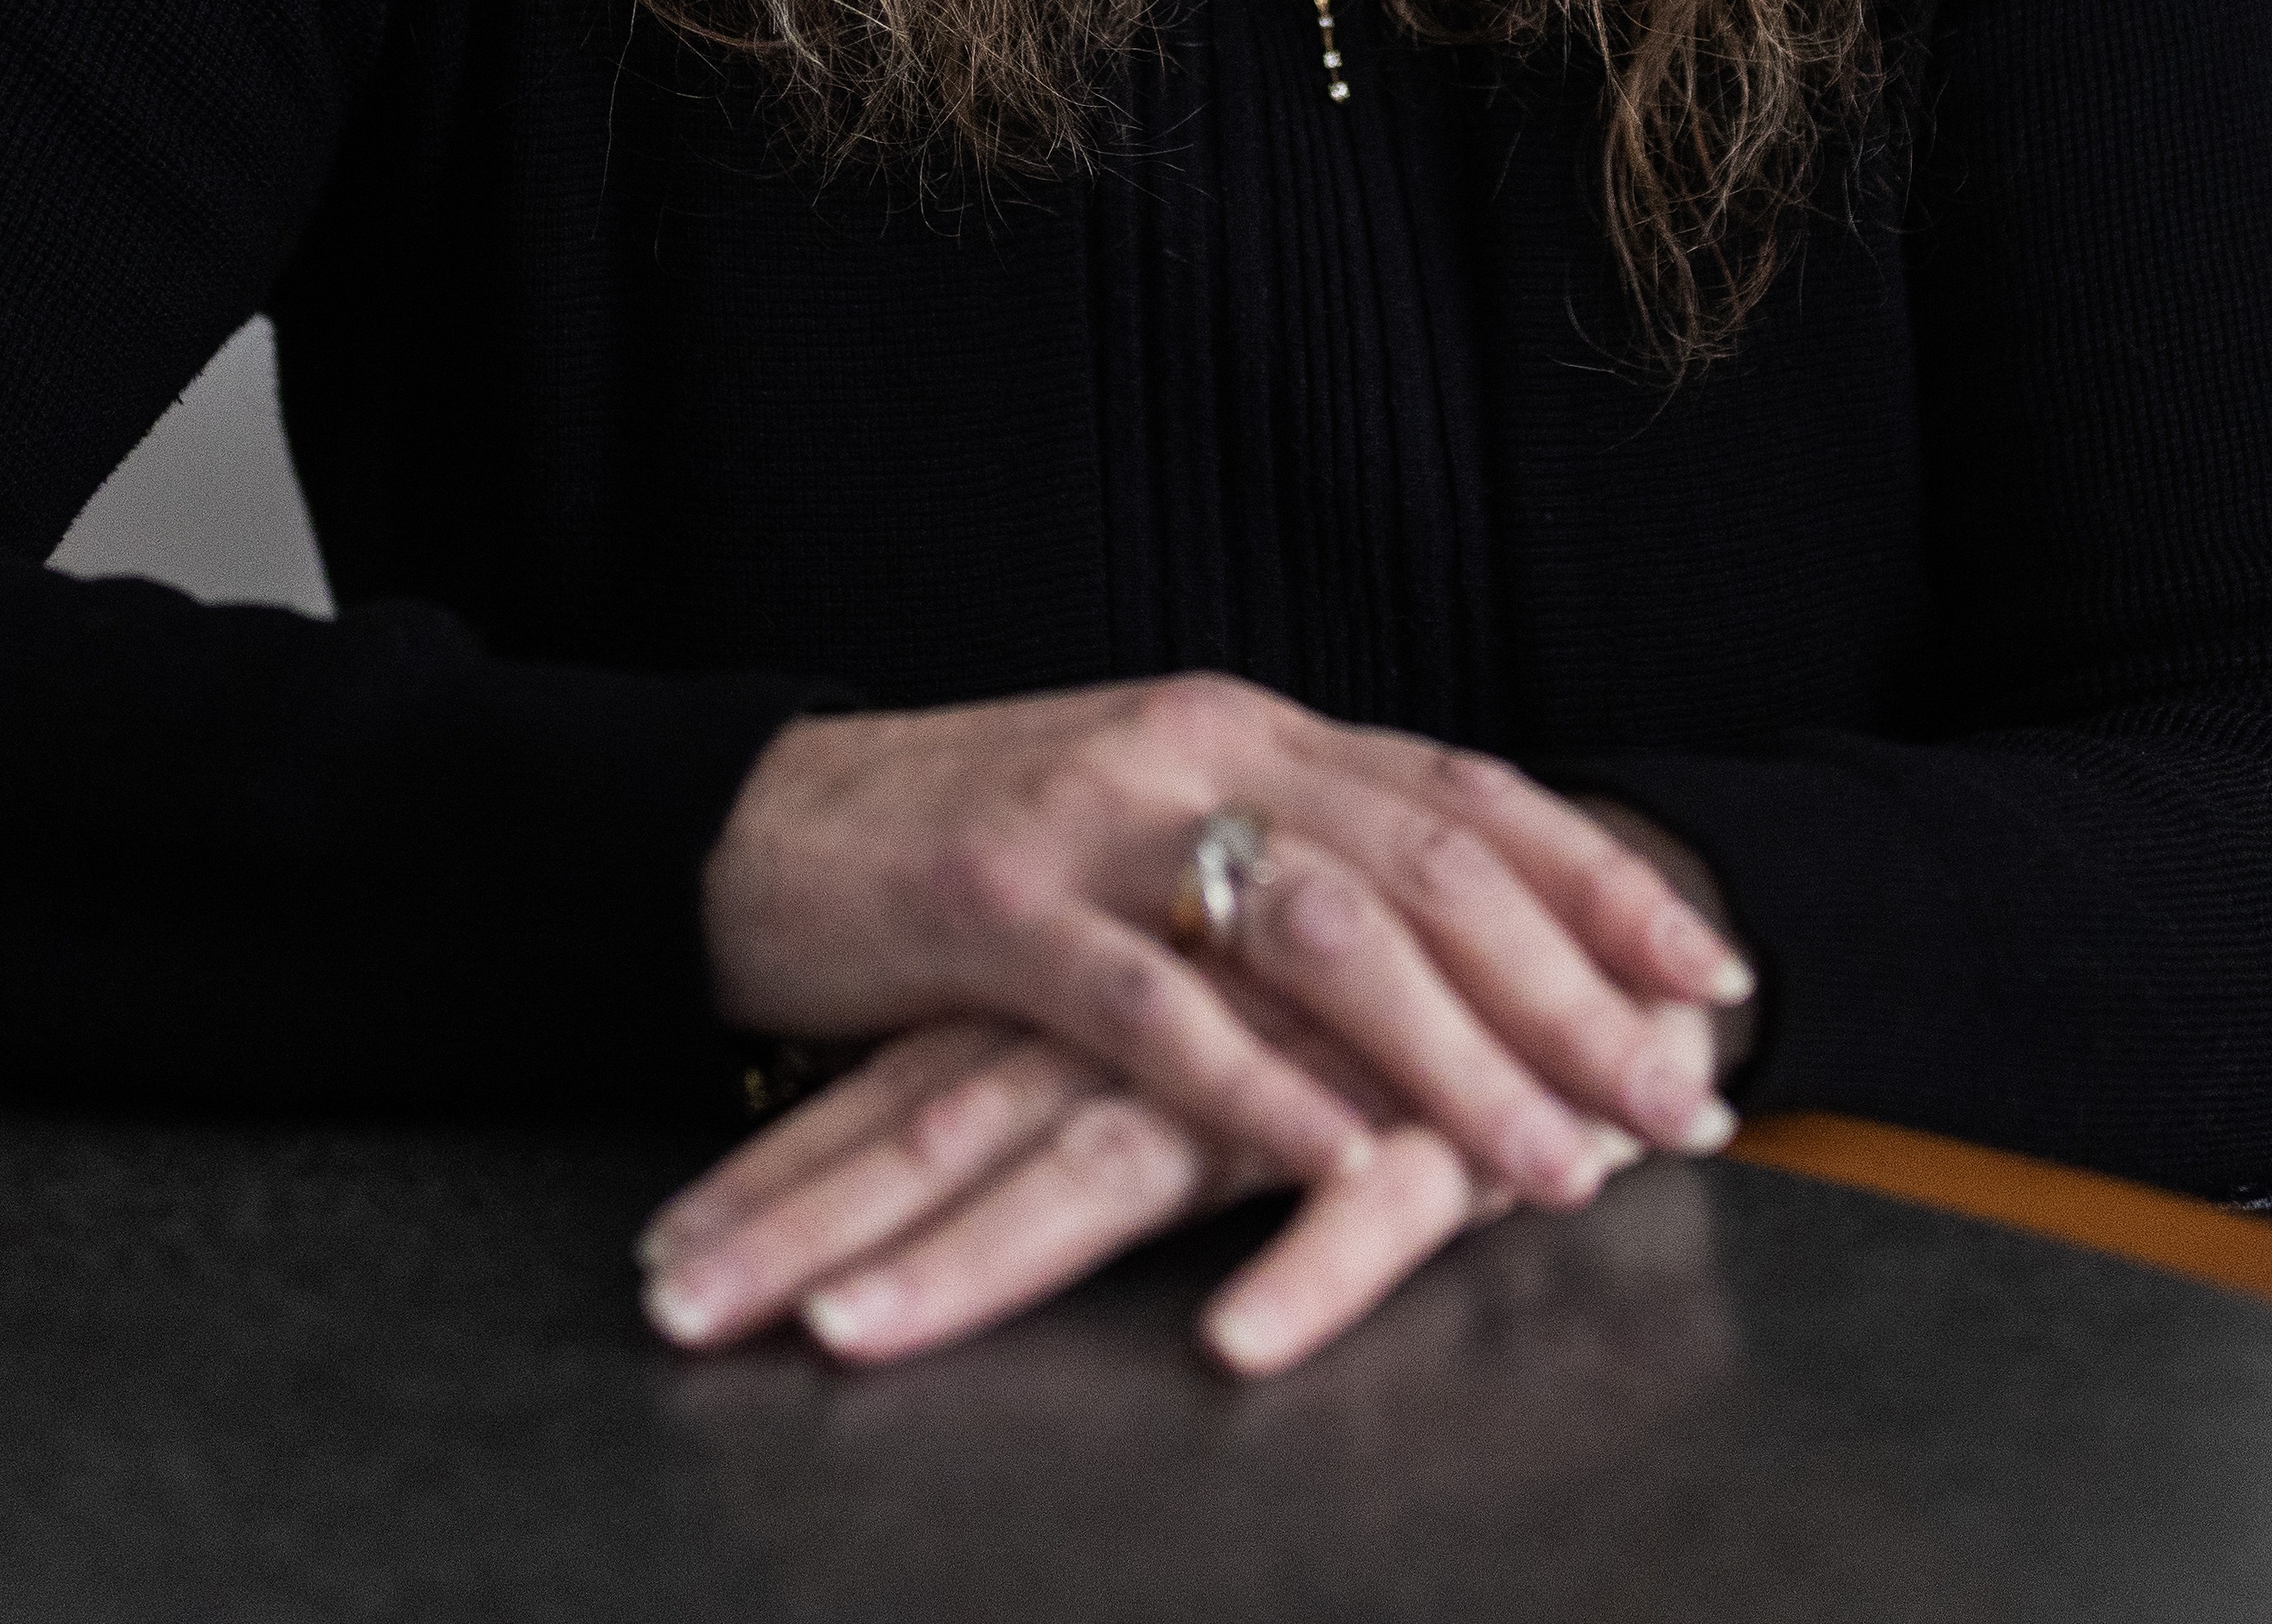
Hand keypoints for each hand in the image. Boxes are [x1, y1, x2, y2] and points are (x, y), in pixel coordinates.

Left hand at [637, 1014, 1498, 1378]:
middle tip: (676, 1310)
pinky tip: (1235, 1344)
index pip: (918, 1084)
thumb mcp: (1214, 1044)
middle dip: (808, 1218)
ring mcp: (1307, 1060)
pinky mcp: (1451, 1118)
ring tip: (848, 1333)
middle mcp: (1182, 1016)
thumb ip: (1084, 1103)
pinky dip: (1306, 1263)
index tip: (656, 1270)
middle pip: (966, 1120)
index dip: (786, 1169)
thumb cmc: (1397, 1009)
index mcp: (1118, 993)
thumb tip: (912, 1191)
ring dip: (977, 1254)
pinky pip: (1375, 1201)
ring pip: (1122, 1155)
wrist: (1616, 928)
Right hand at [699, 674, 1749, 1212]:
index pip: (1470, 794)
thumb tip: (1457, 972)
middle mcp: (1197, 745)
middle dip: (1576, 996)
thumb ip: (1287, 874)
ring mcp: (1096, 816)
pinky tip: (1345, 1163)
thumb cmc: (970, 862)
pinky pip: (1153, 1006)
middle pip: (1433, 866)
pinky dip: (1260, 1089)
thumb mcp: (1156, 841)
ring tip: (1556, 1167)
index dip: (1603, 885)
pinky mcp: (992, 906)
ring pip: (1323, 932)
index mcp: (1249, 728)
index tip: (1717, 980)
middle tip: (1681, 1104)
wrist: (752, 829)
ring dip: (1459, 1060)